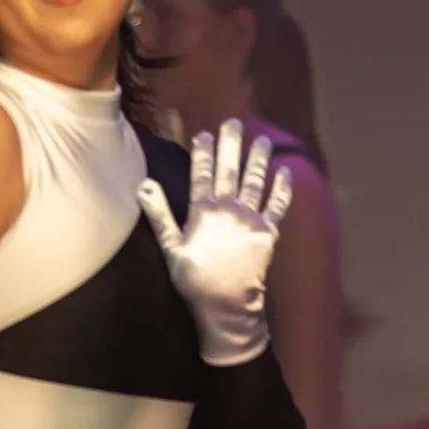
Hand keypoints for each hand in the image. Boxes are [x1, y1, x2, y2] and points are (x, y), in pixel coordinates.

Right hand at [137, 119, 295, 366]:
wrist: (227, 305)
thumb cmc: (194, 280)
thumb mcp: (170, 248)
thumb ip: (159, 214)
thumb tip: (143, 185)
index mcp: (203, 211)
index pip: (202, 173)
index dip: (203, 152)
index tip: (205, 133)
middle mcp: (229, 209)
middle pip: (230, 170)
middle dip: (232, 144)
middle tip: (234, 123)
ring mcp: (251, 219)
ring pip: (255, 181)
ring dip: (259, 159)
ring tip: (262, 140)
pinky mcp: (268, 232)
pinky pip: (277, 205)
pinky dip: (282, 188)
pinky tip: (285, 171)